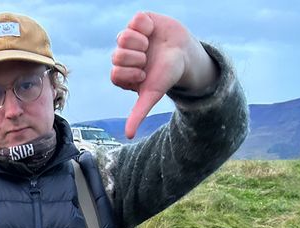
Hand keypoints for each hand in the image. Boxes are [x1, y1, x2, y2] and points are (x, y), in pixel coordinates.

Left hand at [111, 12, 218, 138]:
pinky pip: (136, 19)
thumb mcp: (152, 95)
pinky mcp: (138, 21)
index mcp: (120, 72)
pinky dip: (147, 26)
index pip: (115, 73)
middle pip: (117, 55)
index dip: (132, 74)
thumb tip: (129, 136)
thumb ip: (138, 113)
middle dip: (137, 59)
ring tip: (151, 45)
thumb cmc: (167, 75)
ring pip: (124, 37)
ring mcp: (128, 37)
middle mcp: (121, 55)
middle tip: (148, 60)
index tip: (144, 75)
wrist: (185, 55)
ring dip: (142, 43)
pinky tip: (153, 32)